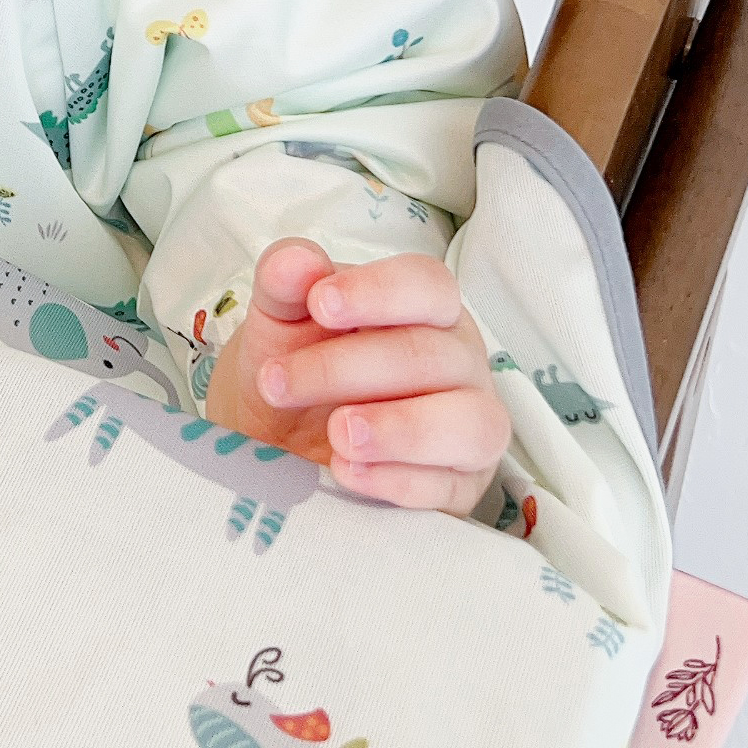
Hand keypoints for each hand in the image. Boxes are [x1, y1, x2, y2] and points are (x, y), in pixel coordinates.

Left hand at [204, 238, 509, 513]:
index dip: (379, 291)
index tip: (320, 303)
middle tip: (279, 382)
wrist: (277, 432)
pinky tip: (345, 470)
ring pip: (470, 424)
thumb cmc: (294, 359)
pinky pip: (451, 486)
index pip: (428, 285)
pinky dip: (398, 481)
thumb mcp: (277, 317)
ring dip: (401, 429)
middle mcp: (459, 361)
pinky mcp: (460, 484)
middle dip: (347, 369)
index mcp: (425, 307)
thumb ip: (284, 283)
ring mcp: (470, 425)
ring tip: (338, 435)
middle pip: (430, 356)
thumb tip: (298, 261)